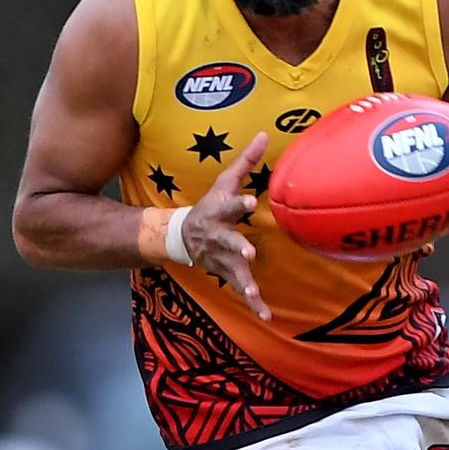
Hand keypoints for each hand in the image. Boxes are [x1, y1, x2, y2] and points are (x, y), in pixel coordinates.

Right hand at [182, 131, 271, 320]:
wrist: (181, 236)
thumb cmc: (210, 205)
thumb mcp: (225, 182)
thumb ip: (246, 160)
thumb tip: (266, 134)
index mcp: (220, 212)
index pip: (231, 205)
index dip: (241, 203)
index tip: (253, 201)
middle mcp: (219, 236)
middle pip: (228, 241)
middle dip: (237, 246)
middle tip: (248, 250)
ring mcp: (220, 257)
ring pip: (233, 270)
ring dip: (243, 281)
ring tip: (253, 291)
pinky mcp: (226, 273)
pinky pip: (241, 290)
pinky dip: (253, 304)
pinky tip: (267, 315)